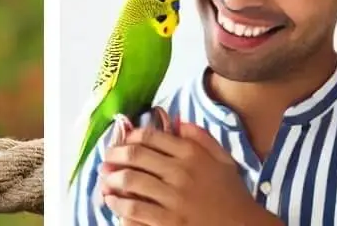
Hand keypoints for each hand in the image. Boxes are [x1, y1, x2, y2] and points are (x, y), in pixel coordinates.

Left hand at [100, 121, 276, 225]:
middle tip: (106, 158)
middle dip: (116, 155)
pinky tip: (112, 201)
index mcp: (192, 153)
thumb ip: (201, 137)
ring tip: (104, 179)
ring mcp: (173, 198)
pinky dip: (119, 204)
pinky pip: (135, 210)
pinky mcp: (168, 222)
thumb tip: (178, 122)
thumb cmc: (231, 194)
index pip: (153, 137)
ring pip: (132, 182)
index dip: (132, 137)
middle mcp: (180, 172)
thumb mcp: (222, 158)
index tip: (123, 140)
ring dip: (113, 179)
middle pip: (137, 157)